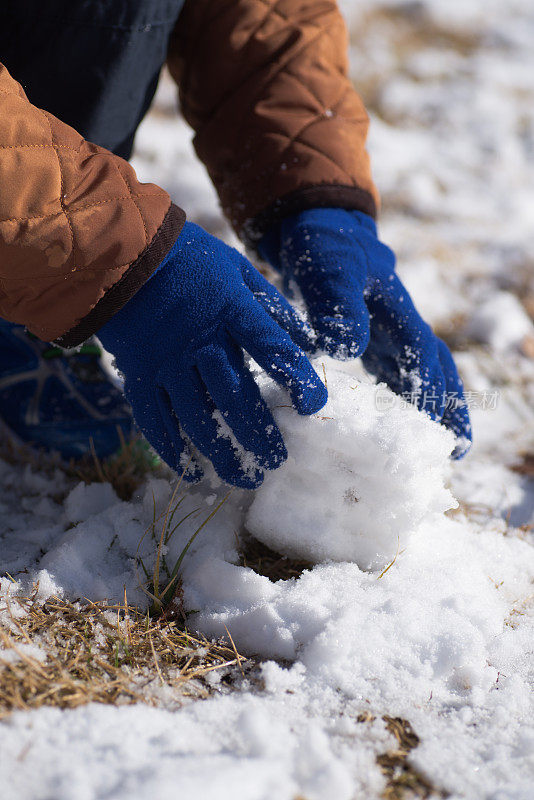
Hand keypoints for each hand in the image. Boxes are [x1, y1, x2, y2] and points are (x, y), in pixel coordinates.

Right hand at [99, 221, 326, 486]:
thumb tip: (309, 343)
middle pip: (235, 396)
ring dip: (221, 452)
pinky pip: (155, 419)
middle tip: (277, 461)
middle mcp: (199, 341)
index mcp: (230, 310)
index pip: (271, 349)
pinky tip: (191, 471)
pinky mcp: (139, 375)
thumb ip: (272, 307)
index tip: (314, 405)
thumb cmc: (188, 260)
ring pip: (197, 417)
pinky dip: (172, 449)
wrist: (121, 255)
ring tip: (244, 476)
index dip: (296, 379)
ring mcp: (166, 362)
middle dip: (259, 433)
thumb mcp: (238, 269)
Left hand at [259, 208, 470, 457]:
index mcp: (396, 308)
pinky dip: (402, 398)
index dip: (427, 387)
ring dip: (432, 407)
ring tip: (439, 446)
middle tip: (457, 449)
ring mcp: (388, 332)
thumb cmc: (323, 245)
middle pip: (435, 368)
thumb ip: (336, 305)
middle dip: (449, 406)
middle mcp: (399, 323)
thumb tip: (345, 351)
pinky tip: (397, 423)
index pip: (420, 352)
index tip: (430, 424)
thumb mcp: (327, 269)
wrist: (317, 226)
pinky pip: (395, 372)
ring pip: (419, 374)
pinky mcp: (372, 338)